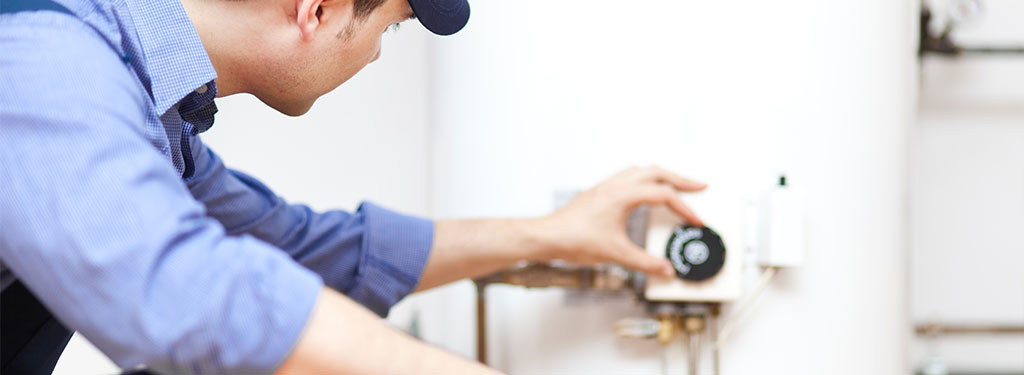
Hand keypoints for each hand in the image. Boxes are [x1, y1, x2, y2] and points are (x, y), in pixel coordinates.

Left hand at [539, 166, 707, 277]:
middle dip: (681, 179)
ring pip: (641, 170)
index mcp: (623, 194)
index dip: (685, 208)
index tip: (696, 221)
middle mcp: (615, 184)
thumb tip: (665, 270)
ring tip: (677, 186)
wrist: (547, 236)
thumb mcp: (616, 254)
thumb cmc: (574, 239)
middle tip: (699, 186)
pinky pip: (629, 176)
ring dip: (662, 176)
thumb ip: (645, 263)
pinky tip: (646, 193)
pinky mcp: (600, 192)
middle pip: (657, 172)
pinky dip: (645, 180)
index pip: (664, 195)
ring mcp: (606, 186)